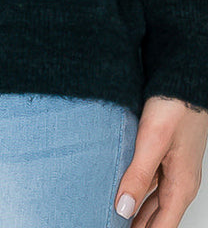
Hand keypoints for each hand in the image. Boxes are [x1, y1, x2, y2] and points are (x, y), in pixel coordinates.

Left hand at [114, 96, 207, 226]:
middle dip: (137, 227)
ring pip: (154, 200)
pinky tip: (122, 190)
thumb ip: (138, 175)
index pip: (163, 226)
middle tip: (110, 227)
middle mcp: (180, 181)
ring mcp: (174, 168)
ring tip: (113, 218)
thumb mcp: (152, 141)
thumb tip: (123, 208)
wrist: (184, 81)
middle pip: (158, 217)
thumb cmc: (175, 107)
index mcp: (181, 185)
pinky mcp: (166, 155)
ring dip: (136, 211)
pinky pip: (151, 182)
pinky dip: (137, 191)